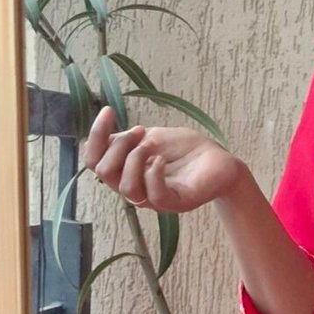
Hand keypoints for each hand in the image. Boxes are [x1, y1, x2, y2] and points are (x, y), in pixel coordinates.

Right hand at [82, 104, 242, 211]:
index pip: (94, 160)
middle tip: (139, 131)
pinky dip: (154, 173)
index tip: (109, 111)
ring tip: (150, 144)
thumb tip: (101, 136)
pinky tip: (161, 159)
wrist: (219, 160)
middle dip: (117, 146)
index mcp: (125, 171)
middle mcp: (136, 187)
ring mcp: (155, 198)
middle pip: (104, 173)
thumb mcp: (150, 137)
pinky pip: (155, 195)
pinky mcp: (176, 202)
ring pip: (126, 187)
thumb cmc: (185, 150)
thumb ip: (126, 140)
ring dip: (134, 159)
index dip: (95, 135)